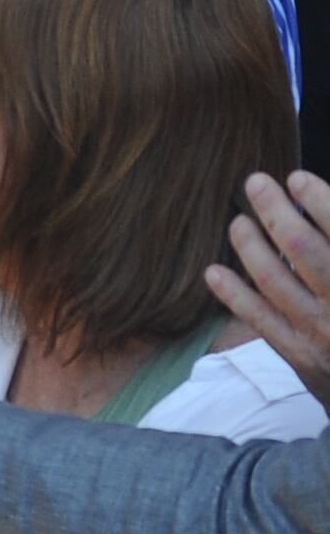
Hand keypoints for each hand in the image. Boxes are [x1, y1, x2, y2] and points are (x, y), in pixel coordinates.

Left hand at [207, 171, 329, 405]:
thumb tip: (322, 210)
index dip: (321, 203)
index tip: (299, 178)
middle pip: (304, 250)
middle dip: (276, 213)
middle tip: (256, 183)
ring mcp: (320, 332)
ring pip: (274, 281)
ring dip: (250, 246)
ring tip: (238, 222)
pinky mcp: (299, 355)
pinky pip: (259, 320)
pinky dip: (234, 295)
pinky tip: (215, 272)